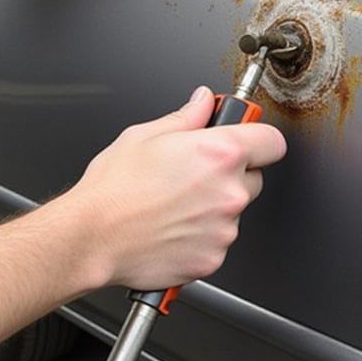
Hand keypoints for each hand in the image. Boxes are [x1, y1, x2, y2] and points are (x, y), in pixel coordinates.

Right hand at [66, 86, 285, 291]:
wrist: (89, 239)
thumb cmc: (113, 189)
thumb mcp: (147, 134)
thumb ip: (188, 116)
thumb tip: (204, 102)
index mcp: (221, 153)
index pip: (272, 142)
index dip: (259, 139)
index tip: (249, 140)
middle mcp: (230, 191)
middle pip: (254, 177)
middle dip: (233, 175)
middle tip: (196, 176)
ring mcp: (223, 228)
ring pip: (234, 211)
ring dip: (216, 208)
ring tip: (176, 206)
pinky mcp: (212, 258)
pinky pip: (218, 242)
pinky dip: (202, 238)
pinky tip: (173, 228)